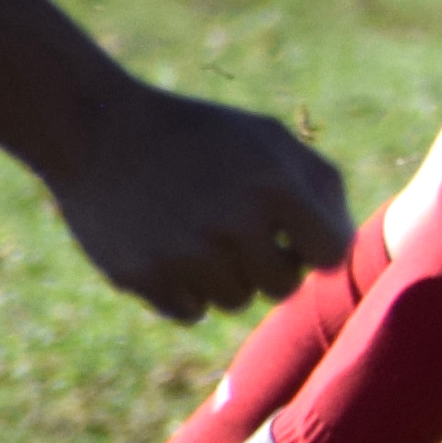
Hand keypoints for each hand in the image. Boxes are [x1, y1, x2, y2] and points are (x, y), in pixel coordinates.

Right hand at [45, 82, 352, 324]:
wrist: (100, 132)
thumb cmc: (200, 135)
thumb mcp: (269, 138)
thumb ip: (321, 187)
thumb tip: (341, 248)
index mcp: (276, 187)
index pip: (328, 255)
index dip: (314, 246)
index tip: (294, 234)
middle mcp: (233, 225)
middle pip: (281, 286)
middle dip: (270, 263)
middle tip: (239, 230)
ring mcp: (184, 255)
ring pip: (235, 300)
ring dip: (225, 274)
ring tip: (199, 229)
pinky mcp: (142, 277)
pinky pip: (191, 310)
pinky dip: (186, 288)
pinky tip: (169, 247)